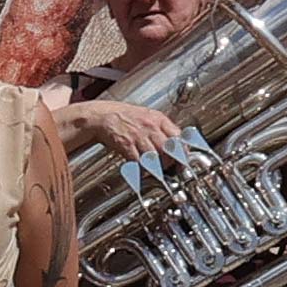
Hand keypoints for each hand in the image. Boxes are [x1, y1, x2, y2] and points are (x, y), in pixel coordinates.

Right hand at [62, 98, 183, 158]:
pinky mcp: (126, 145)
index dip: (184, 150)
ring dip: (158, 166)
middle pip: (169, 148)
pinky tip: (142, 170)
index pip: (178, 136)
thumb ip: (161, 128)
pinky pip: (138, 161)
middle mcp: (150, 127)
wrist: (101, 116)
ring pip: (155, 156)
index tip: (185, 159)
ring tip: (158, 170)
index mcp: (158, 119)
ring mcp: (139, 136)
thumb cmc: (123, 116)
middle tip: (172, 167)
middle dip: (172, 161)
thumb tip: (175, 142)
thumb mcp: (147, 116)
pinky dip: (141, 168)